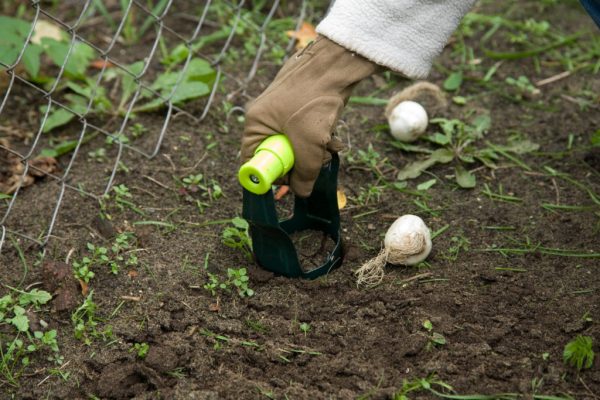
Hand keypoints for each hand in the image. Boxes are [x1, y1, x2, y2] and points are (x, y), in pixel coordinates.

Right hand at [241, 35, 379, 196]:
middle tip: (316, 162)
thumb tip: (301, 193)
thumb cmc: (314, 101)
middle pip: (278, 156)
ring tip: (329, 145)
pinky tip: (333, 134)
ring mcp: (283, 112)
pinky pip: (306, 133)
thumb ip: (304, 174)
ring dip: (315, 151)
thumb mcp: (309, 145)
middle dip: (300, 163)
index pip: (252, 161)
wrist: (336, 64)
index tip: (289, 183)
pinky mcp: (301, 108)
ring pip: (296, 146)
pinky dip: (320, 138)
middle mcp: (265, 118)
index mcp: (256, 124)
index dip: (270, 176)